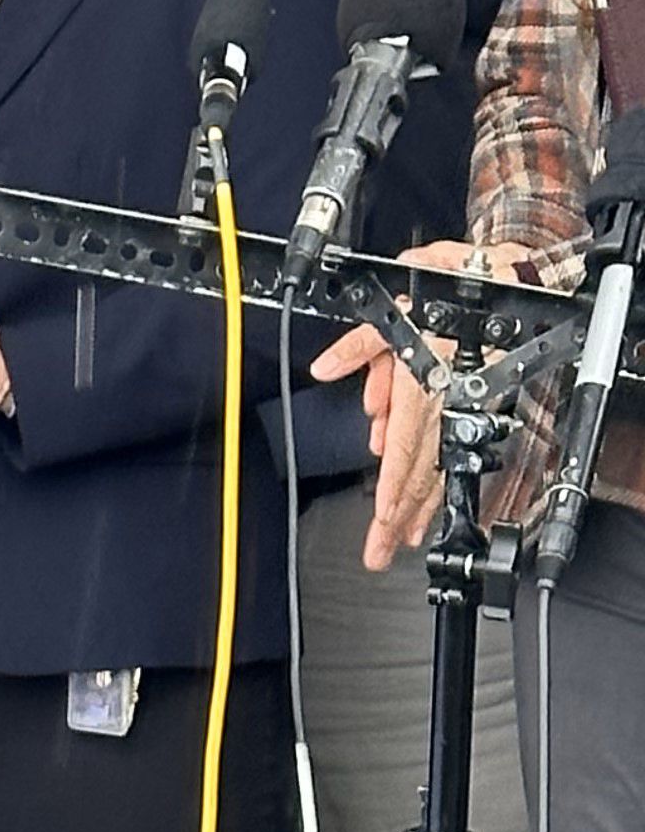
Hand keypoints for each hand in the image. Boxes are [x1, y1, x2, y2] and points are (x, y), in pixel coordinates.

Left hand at [309, 241, 474, 567]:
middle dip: (402, 515)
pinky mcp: (468, 409)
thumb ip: (360, 344)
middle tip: (380, 551)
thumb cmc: (449, 289)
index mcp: (426, 378)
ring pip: (439, 468)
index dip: (397, 484)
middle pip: (422, 469)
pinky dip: (436, 485)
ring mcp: (461, 408)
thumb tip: (326, 367)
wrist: (505, 280)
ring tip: (399, 543)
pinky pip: (450, 454)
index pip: (409, 443)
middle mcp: (447, 401)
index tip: (385, 516)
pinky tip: (422, 510)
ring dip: (419, 510)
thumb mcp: (396, 307)